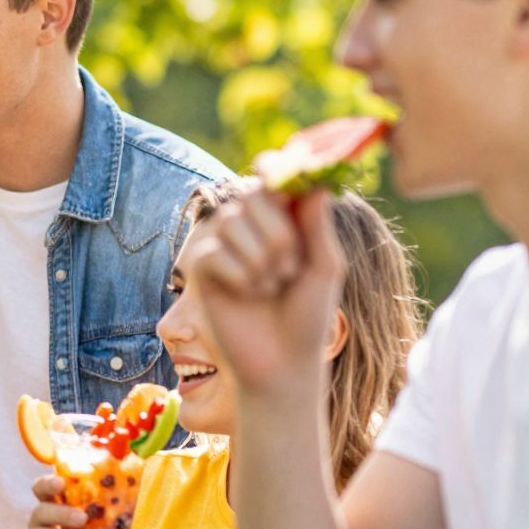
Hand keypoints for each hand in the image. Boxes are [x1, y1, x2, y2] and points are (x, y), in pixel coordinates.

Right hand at [181, 187, 343, 397]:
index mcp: (286, 222)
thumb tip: (312, 181)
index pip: (276, 181)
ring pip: (231, 222)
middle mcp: (253, 230)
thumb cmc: (309, 316)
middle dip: (276, 231)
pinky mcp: (204, 271)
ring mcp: (226, 248)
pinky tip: (247, 294)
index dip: (276, 168)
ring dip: (258, 257)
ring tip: (271, 287)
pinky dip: (237, 274)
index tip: (281, 167)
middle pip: (252, 196)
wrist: (282, 361)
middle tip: (290, 268)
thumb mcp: (325, 267)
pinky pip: (213, 252)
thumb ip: (316, 224)